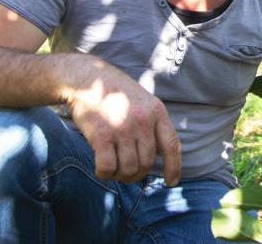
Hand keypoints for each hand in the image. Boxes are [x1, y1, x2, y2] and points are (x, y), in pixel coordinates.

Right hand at [64, 58, 181, 185]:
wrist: (87, 78)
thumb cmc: (115, 93)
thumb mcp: (143, 101)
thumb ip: (153, 124)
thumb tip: (159, 156)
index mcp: (157, 111)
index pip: (172, 146)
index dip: (174, 168)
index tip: (171, 182)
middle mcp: (143, 120)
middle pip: (147, 163)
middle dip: (137, 174)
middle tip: (126, 173)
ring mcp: (123, 128)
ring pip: (129, 169)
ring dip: (120, 176)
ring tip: (113, 169)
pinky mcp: (102, 135)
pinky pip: (108, 167)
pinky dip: (105, 173)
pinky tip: (101, 168)